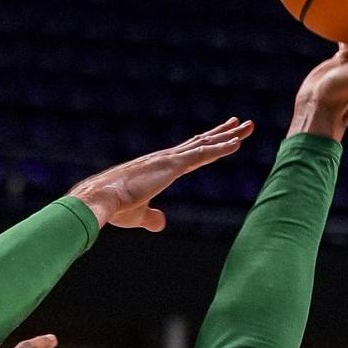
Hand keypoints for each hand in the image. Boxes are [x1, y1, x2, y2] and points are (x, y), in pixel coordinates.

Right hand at [69, 119, 253, 229]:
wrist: (100, 199)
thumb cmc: (114, 208)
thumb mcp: (138, 215)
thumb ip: (152, 218)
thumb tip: (162, 223)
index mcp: (158, 168)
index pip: (188, 153)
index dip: (207, 145)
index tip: (222, 137)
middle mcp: (165, 158)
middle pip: (200, 143)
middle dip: (222, 134)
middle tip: (241, 124)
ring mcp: (169, 160)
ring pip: (205, 145)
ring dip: (228, 137)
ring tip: (248, 127)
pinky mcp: (171, 166)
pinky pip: (201, 155)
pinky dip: (219, 148)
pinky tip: (236, 143)